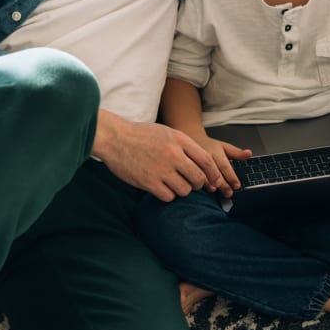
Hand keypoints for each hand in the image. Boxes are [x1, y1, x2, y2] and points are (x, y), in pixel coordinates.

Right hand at [92, 110, 226, 201]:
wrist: (115, 138)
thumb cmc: (140, 135)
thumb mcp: (166, 132)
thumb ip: (184, 146)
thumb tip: (202, 164)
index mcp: (179, 140)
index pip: (206, 161)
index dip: (214, 174)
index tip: (214, 182)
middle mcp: (173, 154)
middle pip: (198, 178)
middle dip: (197, 185)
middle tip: (191, 184)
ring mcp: (161, 169)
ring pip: (184, 190)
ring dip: (181, 190)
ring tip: (171, 183)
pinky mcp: (149, 182)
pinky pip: (168, 196)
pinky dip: (167, 195)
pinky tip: (160, 187)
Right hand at [196, 135, 251, 196]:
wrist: (191, 139)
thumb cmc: (209, 146)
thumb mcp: (224, 146)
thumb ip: (237, 153)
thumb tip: (249, 154)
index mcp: (216, 151)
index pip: (225, 165)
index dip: (231, 177)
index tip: (237, 186)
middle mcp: (205, 155)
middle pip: (215, 172)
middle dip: (223, 184)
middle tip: (229, 193)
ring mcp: (195, 161)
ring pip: (203, 175)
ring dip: (210, 184)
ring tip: (216, 190)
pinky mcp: (188, 166)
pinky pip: (193, 176)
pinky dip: (200, 183)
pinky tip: (205, 188)